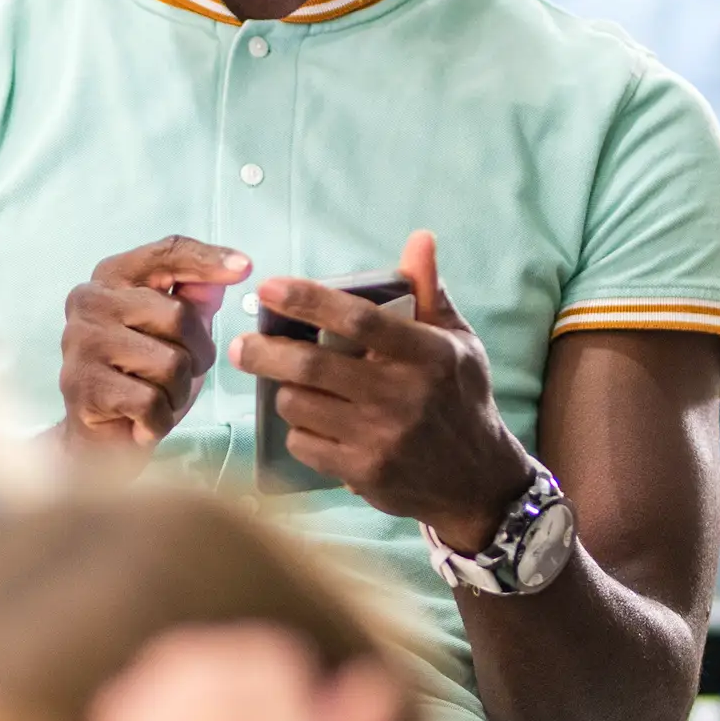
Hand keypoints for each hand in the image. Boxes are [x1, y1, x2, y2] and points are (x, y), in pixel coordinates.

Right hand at [59, 237, 247, 455]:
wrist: (101, 439)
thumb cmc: (141, 378)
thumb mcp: (176, 332)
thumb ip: (198, 297)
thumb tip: (233, 266)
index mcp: (113, 277)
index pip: (167, 253)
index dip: (208, 259)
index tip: (245, 268)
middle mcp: (91, 300)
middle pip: (178, 315)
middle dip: (197, 354)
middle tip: (178, 374)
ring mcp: (82, 342)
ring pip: (170, 363)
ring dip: (176, 392)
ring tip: (156, 397)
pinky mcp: (84, 385)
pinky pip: (150, 401)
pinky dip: (158, 419)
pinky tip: (142, 419)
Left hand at [232, 232, 524, 546]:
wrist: (478, 481)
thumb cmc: (461, 399)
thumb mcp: (458, 343)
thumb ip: (430, 292)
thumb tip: (419, 239)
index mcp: (428, 354)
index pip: (358, 318)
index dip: (308, 300)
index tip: (268, 288)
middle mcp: (404, 395)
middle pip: (312, 366)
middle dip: (264, 351)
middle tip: (241, 345)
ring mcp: (382, 438)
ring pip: (299, 405)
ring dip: (285, 392)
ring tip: (291, 386)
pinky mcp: (365, 473)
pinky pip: (305, 444)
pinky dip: (298, 430)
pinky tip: (314, 424)